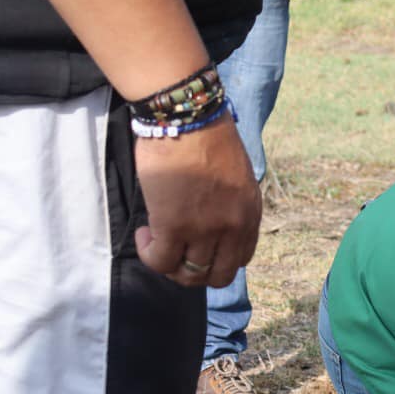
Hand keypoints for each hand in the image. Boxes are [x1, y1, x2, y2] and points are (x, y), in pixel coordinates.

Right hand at [133, 117, 260, 288]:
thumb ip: (229, 203)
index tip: (198, 246)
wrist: (188, 117)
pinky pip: (161, 261)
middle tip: (176, 252)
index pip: (240, 258)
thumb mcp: (235, 176)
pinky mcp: (174, 226)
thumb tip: (210, 219)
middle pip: (217, 276)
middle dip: (195, 272)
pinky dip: (150, 254)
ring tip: (156, 239)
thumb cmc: (206, 136)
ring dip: (169, 263)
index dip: (216, 259)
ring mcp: (205, 230)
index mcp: (250, 214)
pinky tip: (145, 233)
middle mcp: (233, 227)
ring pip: (188, 274)